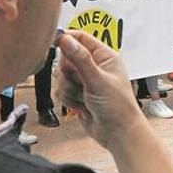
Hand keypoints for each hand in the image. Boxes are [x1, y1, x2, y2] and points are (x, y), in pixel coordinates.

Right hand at [55, 30, 142, 150]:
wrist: (118, 133)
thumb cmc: (118, 106)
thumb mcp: (97, 80)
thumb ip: (80, 59)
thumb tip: (66, 39)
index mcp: (104, 56)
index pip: (81, 38)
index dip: (67, 40)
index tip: (55, 43)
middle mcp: (94, 66)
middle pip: (66, 59)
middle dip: (69, 74)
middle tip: (81, 83)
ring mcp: (85, 80)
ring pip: (61, 77)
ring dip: (70, 90)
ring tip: (85, 98)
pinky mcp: (77, 94)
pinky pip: (61, 91)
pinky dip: (69, 100)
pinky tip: (82, 106)